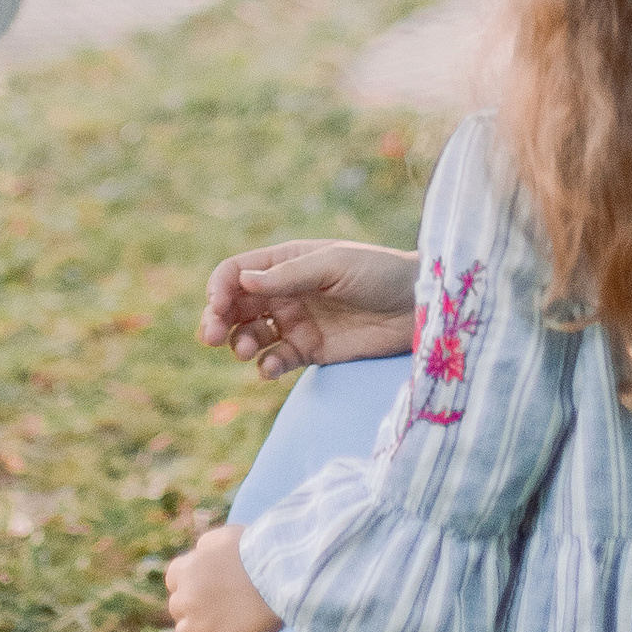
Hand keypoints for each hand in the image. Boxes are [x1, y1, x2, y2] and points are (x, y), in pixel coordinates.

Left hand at [164, 520, 281, 631]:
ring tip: (219, 629)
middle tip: (215, 608)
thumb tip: (200, 557)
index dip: (189, 583)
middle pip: (177, 608)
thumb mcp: (222, 538)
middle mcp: (186, 598)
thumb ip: (204, 549)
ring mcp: (199, 624)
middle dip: (193, 607)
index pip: (174, 580)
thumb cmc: (255, 549)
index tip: (204, 586)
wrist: (278, 574)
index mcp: (185, 570)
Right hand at [199, 239, 420, 380]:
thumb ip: (289, 275)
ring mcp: (296, 322)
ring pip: (250, 335)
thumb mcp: (333, 265)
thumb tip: (242, 281)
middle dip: (217, 320)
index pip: (236, 273)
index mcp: (285, 262)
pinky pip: (277, 360)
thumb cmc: (379, 272)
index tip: (218, 306)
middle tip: (211, 337)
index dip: (220, 288)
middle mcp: (284, 292)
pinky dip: (266, 366)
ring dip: (240, 343)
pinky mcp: (311, 351)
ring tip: (246, 350)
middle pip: (235, 306)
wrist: (419, 306)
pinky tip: (269, 368)